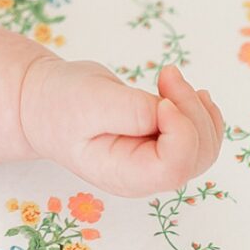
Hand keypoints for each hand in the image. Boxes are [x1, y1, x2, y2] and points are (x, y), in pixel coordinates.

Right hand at [19, 53, 224, 198]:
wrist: (45, 102)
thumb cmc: (59, 104)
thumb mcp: (89, 102)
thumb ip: (130, 111)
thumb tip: (169, 112)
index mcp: (125, 175)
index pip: (174, 167)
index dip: (181, 131)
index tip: (162, 98)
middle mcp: (146, 175)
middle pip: (196, 156)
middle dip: (192, 112)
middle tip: (166, 74)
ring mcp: (156, 161)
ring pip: (204, 146)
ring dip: (198, 108)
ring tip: (169, 77)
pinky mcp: (162, 143)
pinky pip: (199, 135)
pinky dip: (200, 110)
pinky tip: (183, 91)